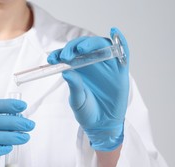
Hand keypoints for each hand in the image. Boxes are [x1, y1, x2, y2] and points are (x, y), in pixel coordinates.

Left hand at [47, 27, 129, 150]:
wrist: (102, 125)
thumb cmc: (87, 112)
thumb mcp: (77, 100)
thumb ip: (74, 86)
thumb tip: (66, 71)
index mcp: (79, 69)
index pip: (70, 54)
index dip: (60, 53)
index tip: (52, 59)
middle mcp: (93, 64)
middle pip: (85, 46)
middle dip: (74, 47)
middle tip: (66, 56)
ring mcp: (107, 66)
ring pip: (101, 46)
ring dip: (92, 43)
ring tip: (82, 49)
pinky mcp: (121, 71)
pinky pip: (123, 53)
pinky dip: (120, 41)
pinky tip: (115, 32)